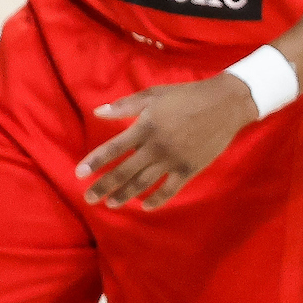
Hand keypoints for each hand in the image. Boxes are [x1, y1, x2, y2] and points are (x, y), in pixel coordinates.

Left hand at [77, 73, 258, 209]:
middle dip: (104, 186)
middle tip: (88, 198)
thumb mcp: (151, 95)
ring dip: (126, 195)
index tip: (78, 173)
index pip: (113, 148)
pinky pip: (171, 189)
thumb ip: (123, 106)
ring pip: (144, 183)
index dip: (95, 161)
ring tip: (110, 204)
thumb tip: (97, 112)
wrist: (223, 105)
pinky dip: (157, 200)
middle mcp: (156, 147)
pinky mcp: (190, 169)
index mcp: (144, 127)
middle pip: (125, 171)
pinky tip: (144, 206)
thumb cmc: (184, 96)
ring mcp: (173, 160)